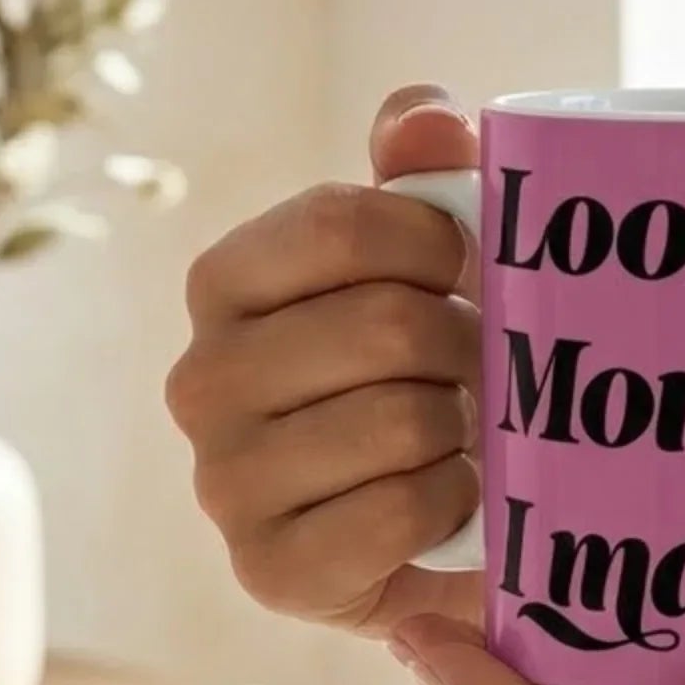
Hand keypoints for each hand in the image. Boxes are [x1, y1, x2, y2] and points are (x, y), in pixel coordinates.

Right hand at [166, 84, 484, 635]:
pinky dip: (449, 504)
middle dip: (465, 346)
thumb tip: (430, 115)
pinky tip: (448, 499)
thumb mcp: (428, 263)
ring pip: (397, 423)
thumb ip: (424, 173)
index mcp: (228, 282)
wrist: (439, 526)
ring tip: (463, 432)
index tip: (470, 269)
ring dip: (461, 429)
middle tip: (482, 368)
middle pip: (383, 327)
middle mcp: (202, 379)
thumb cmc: (426, 371)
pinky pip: (395, 514)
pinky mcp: (269, 569)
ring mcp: (225, 482)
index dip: (436, 243)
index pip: (338, 224)